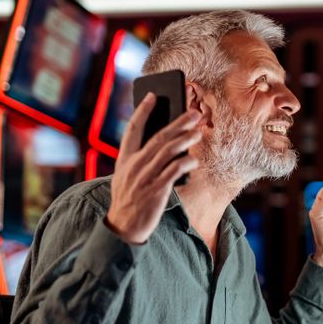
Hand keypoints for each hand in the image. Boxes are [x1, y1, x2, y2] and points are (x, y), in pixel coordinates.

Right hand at [105, 93, 200, 244]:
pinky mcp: (156, 190)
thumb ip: (141, 161)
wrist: (123, 227)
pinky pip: (173, 171)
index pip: (133, 129)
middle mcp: (134, 165)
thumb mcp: (126, 177)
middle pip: (158, 137)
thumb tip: (166, 146)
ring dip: (185, 139)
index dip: (142, 111)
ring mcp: (145, 177)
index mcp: (124, 159)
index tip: (152, 95)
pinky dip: (185, 163)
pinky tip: (194, 160)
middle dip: (177, 122)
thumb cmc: (129, 201)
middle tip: (194, 112)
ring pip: (168, 151)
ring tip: (199, 131)